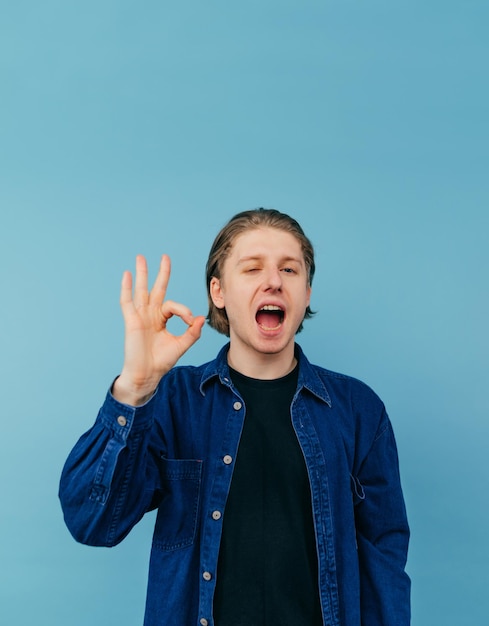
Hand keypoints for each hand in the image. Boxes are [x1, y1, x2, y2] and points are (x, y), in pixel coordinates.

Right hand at [112, 254, 205, 405]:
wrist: (146, 375)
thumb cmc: (161, 361)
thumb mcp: (181, 345)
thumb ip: (192, 332)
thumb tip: (201, 318)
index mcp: (161, 319)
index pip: (173, 305)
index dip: (185, 311)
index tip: (191, 322)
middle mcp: (150, 315)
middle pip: (157, 289)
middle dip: (161, 273)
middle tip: (165, 257)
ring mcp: (140, 316)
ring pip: (141, 290)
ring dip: (142, 274)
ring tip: (140, 257)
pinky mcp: (131, 321)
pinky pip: (127, 302)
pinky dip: (126, 288)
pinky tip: (127, 274)